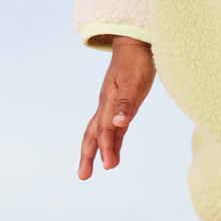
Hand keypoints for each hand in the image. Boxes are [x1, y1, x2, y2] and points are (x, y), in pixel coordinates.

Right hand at [78, 36, 155, 179]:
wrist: (137, 44)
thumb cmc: (136, 62)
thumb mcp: (134, 82)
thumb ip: (126, 104)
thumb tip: (118, 124)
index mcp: (108, 101)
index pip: (104, 129)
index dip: (106, 147)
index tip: (109, 165)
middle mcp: (107, 105)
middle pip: (93, 134)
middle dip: (87, 155)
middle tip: (83, 177)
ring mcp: (113, 105)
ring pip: (101, 132)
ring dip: (99, 151)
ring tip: (97, 170)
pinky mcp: (122, 104)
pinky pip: (114, 128)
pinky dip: (112, 141)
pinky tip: (113, 152)